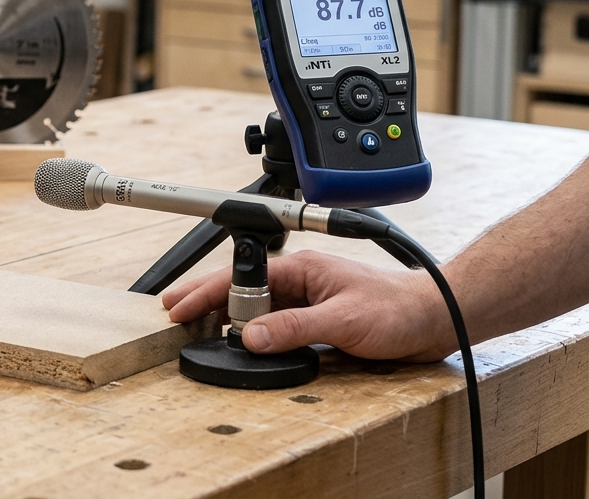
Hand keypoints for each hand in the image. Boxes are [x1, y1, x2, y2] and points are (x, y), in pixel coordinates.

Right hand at [161, 250, 455, 361]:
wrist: (435, 318)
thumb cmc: (399, 310)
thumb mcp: (342, 321)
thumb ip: (294, 328)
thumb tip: (250, 337)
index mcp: (300, 268)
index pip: (239, 279)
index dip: (204, 294)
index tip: (179, 309)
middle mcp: (300, 280)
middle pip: (240, 290)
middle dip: (204, 301)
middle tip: (174, 316)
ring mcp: (307, 299)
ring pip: (255, 307)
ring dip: (226, 318)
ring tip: (197, 330)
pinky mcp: (316, 318)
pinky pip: (274, 322)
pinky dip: (251, 331)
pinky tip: (240, 341)